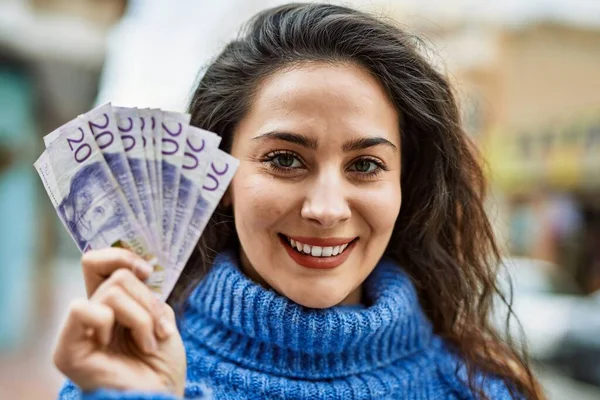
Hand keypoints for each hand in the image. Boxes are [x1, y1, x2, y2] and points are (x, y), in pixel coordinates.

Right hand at [53, 248, 186, 395]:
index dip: (122, 257)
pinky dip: (112, 322)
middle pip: (115, 275)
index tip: (148, 271)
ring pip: (111, 291)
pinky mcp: (67, 350)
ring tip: (149, 343)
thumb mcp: (159, 317)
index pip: (98, 263)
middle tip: (159, 328)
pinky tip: (121, 346)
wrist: (163, 395)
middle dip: (147, 299)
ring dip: (142, 317)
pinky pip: (82, 308)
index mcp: (109, 306)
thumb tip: (136, 267)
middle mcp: (90, 315)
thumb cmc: (162, 363)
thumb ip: (143, 292)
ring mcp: (77, 332)